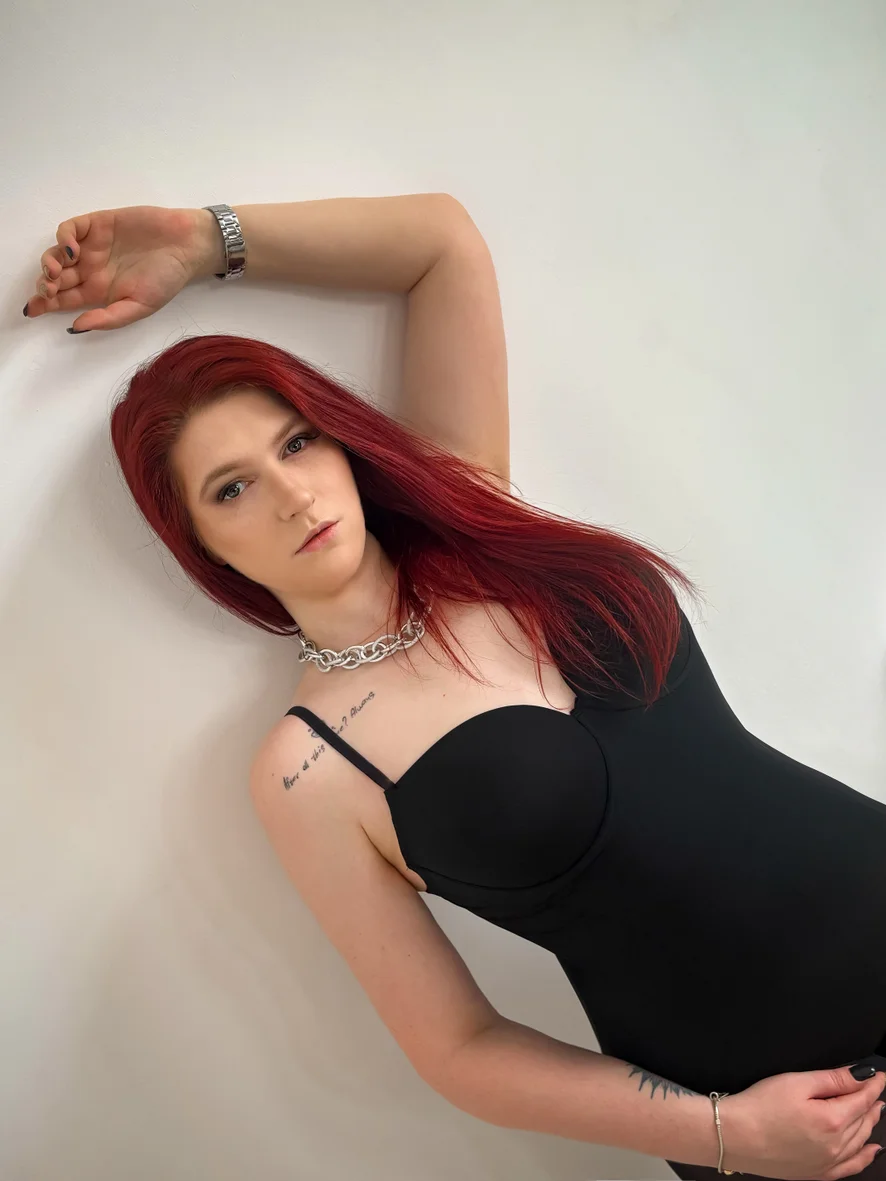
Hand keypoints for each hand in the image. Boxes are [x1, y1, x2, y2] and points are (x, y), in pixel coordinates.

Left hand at [23, 205, 219, 332]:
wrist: (186, 246)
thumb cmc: (167, 279)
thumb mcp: (140, 307)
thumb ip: (108, 318)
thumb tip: (76, 326)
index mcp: (99, 292)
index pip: (63, 299)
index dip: (44, 304)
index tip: (31, 310)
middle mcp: (91, 269)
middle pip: (55, 277)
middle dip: (43, 284)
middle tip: (45, 290)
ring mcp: (92, 246)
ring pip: (57, 253)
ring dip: (49, 263)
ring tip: (55, 272)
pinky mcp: (97, 224)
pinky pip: (70, 229)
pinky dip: (64, 238)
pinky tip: (72, 250)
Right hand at [720, 1065, 884, 1178]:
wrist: (735, 1136)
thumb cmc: (761, 1106)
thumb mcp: (796, 1082)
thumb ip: (833, 1079)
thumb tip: (860, 1075)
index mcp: (833, 1120)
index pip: (861, 1099)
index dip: (872, 1085)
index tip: (879, 1075)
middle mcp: (836, 1146)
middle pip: (862, 1121)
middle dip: (871, 1103)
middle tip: (875, 1090)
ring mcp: (827, 1163)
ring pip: (859, 1142)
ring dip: (869, 1125)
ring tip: (875, 1111)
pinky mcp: (815, 1174)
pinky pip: (850, 1168)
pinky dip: (864, 1157)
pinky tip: (871, 1150)